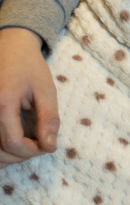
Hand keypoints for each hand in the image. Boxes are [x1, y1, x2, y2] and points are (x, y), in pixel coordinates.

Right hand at [0, 28, 58, 165]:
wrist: (10, 48)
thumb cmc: (29, 67)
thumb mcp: (45, 90)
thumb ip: (48, 119)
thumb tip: (49, 147)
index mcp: (2, 102)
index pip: (12, 142)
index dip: (31, 150)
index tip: (45, 145)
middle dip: (20, 156)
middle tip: (37, 146)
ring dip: (6, 156)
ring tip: (25, 147)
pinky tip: (10, 147)